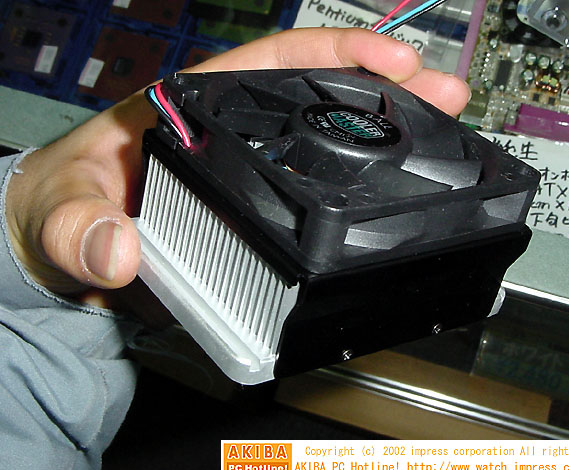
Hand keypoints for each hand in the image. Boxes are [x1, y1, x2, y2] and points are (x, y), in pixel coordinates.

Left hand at [5, 27, 469, 300]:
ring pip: (328, 149)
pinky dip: (356, 199)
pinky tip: (390, 204)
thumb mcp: (61, 209)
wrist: (62, 256)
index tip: (394, 60)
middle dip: (389, 91)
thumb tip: (119, 248)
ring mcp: (250, 180)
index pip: (276, 61)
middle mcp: (232, 138)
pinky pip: (315, 204)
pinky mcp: (257, 221)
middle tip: (446, 97)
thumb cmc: (61, 209)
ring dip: (387, 141)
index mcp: (194, 109)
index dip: (340, 54)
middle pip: (323, 99)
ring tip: (444, 140)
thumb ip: (80, 226)